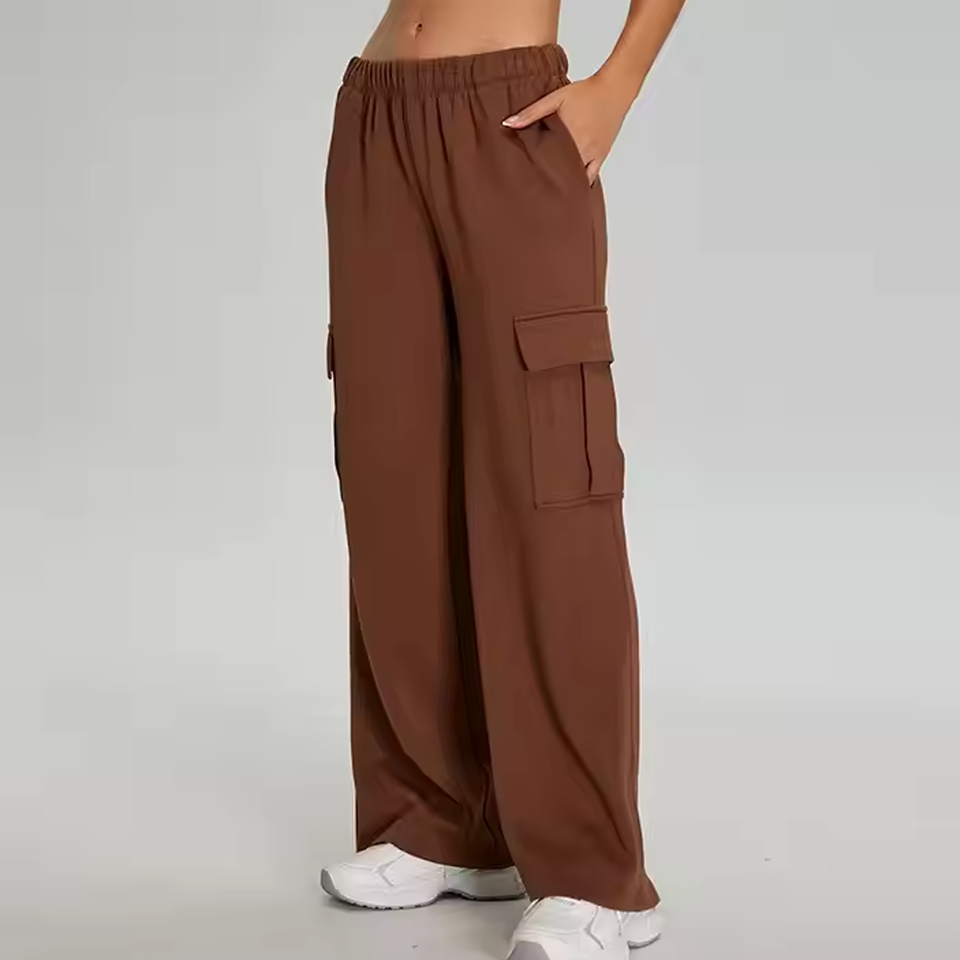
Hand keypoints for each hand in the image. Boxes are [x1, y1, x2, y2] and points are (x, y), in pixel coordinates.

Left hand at [502, 73, 633, 183]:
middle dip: (548, 180)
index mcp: (566, 135)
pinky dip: (581, 183)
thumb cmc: (586, 92)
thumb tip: (508, 124)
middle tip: (534, 190)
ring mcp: (592, 154)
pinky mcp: (601, 156)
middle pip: (560, 172)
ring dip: (564, 183)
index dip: (535, 172)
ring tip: (550, 192)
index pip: (546, 161)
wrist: (615, 89)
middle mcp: (580, 148)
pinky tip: (571, 190)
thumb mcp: (555, 98)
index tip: (523, 180)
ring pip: (575, 177)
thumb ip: (532, 112)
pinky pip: (591, 176)